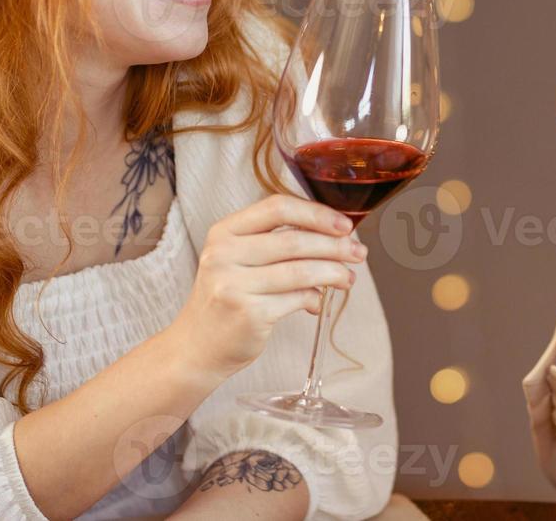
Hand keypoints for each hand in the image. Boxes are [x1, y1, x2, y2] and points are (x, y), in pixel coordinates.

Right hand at [165, 194, 365, 383]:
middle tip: (359, 253)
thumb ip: (275, 243)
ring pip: (301, 271)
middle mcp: (225, 254)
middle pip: (294, 240)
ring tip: (348, 278)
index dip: (316, 213)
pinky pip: (297, 298)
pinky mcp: (249, 314)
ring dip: (333, 273)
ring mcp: (235, 285)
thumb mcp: (237, 260)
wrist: (196, 347)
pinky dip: (315, 298)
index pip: (277, 207)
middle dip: (336, 246)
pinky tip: (318, 302)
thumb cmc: (226, 298)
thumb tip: (335, 236)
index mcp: (224, 232)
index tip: (344, 225)